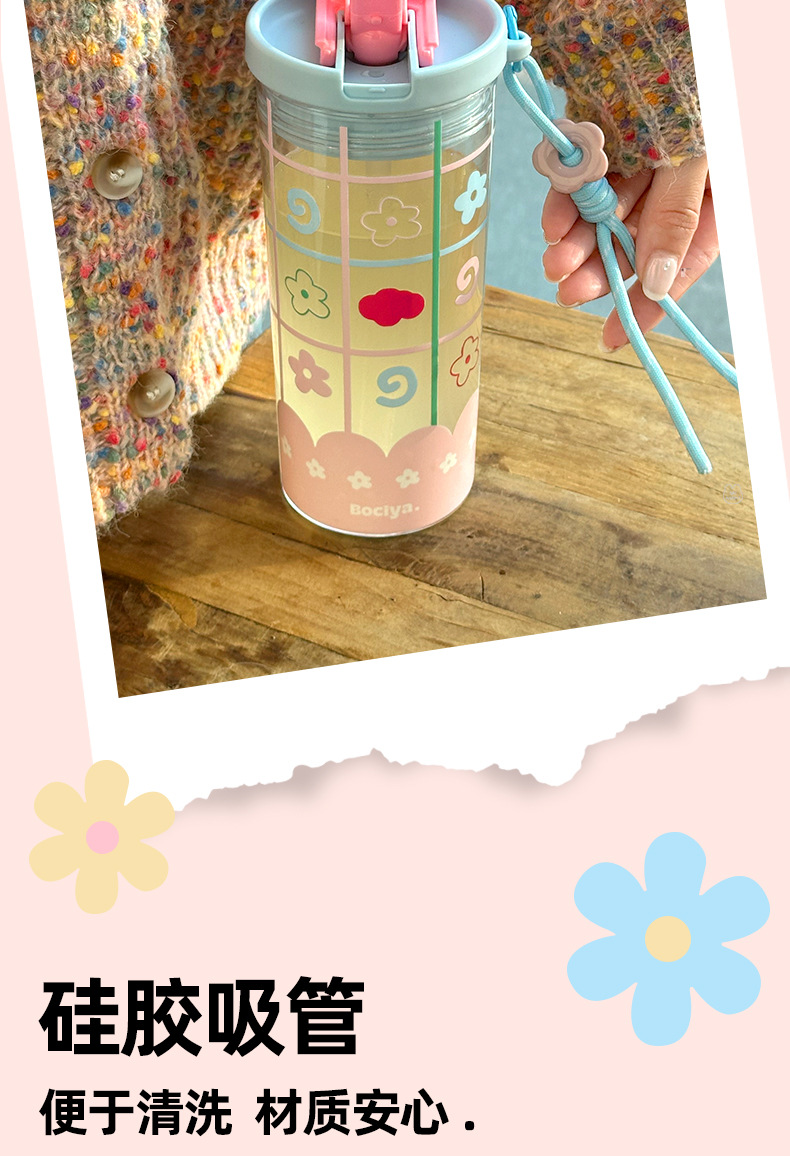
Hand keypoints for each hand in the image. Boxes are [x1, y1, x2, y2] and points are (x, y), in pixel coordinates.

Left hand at [542, 154, 718, 350]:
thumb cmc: (694, 99)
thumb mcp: (696, 159)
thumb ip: (677, 215)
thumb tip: (656, 281)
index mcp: (714, 195)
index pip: (682, 263)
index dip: (648, 303)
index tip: (616, 336)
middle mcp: (675, 184)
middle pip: (635, 243)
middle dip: (600, 272)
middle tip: (570, 293)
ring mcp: (638, 160)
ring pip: (604, 214)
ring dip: (576, 244)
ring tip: (554, 264)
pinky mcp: (603, 137)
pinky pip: (582, 177)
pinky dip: (565, 203)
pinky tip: (553, 226)